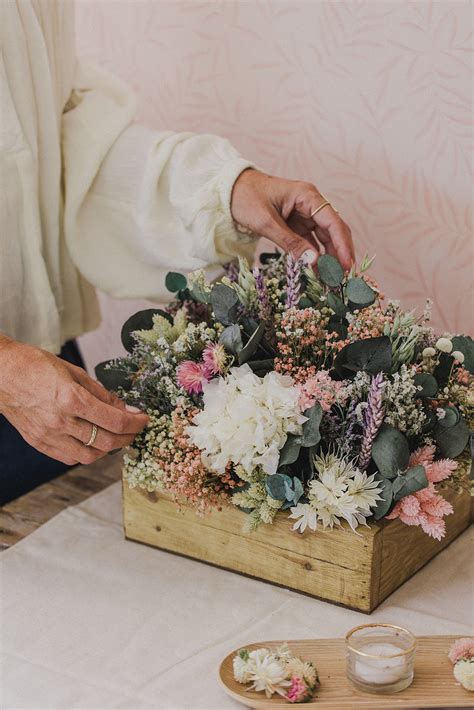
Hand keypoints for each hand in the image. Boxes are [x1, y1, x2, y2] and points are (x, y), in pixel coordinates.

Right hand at [0, 337, 147, 465]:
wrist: (0, 374)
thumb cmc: (35, 365)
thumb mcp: (74, 372)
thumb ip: (101, 393)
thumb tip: (123, 408)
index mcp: (71, 398)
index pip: (115, 421)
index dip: (136, 423)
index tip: (144, 418)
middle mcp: (60, 421)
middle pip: (106, 442)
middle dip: (128, 438)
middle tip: (135, 429)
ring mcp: (48, 435)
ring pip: (90, 456)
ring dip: (108, 449)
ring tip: (115, 437)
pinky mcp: (39, 443)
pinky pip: (69, 458)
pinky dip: (86, 453)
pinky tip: (92, 441)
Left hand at [231, 169, 354, 269]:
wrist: (229, 190)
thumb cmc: (246, 198)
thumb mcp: (266, 222)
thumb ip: (291, 243)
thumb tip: (314, 262)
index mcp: (307, 196)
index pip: (333, 222)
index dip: (343, 245)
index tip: (347, 265)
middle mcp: (311, 204)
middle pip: (334, 231)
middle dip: (340, 254)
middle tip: (342, 278)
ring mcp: (305, 215)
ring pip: (325, 239)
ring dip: (329, 258)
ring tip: (332, 279)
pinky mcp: (297, 225)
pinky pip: (311, 242)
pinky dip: (315, 257)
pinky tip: (318, 272)